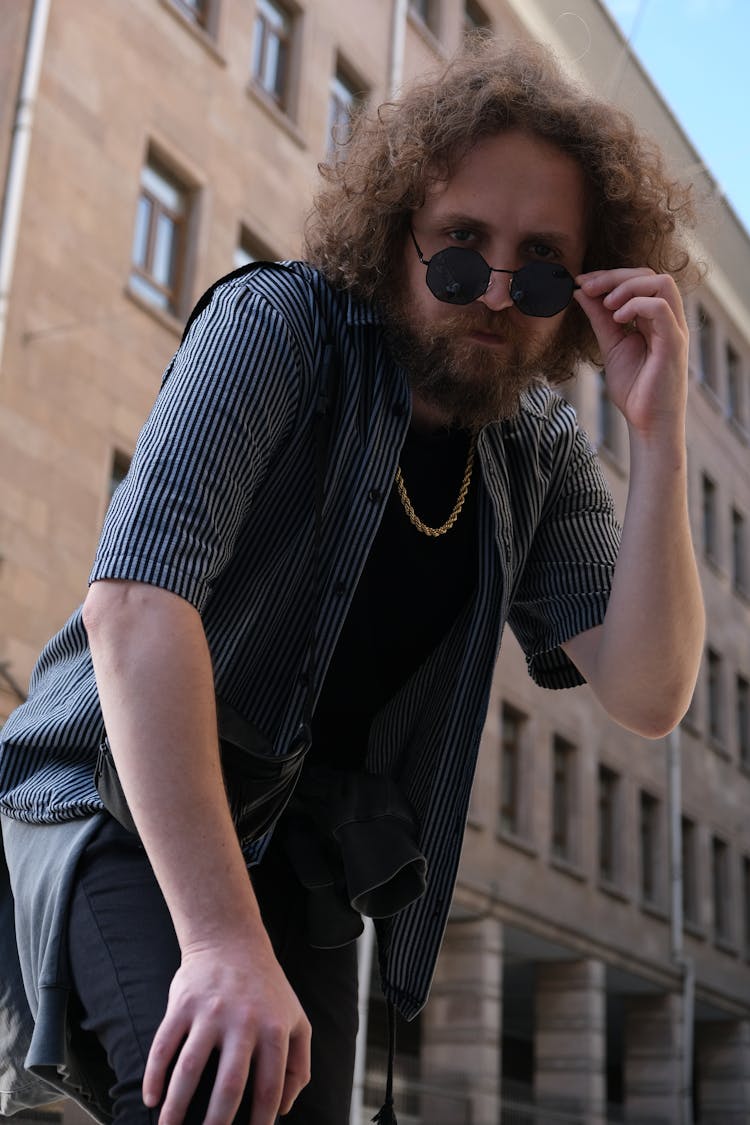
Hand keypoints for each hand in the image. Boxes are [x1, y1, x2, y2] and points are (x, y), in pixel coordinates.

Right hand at [142, 938, 311, 1124]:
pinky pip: (163, 1045)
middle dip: (216, 1123)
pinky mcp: (182, 1003)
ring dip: (175, 1107)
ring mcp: (210, 1011)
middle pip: (229, 1085)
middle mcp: (243, 1021)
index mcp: (274, 1029)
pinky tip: (150, 1098)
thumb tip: (284, 1109)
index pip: (269, 1087)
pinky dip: (154, 1074)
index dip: (260, 1122)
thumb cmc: (267, 989)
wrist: (231, 940)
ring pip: (188, 1069)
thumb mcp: (296, 1020)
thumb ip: (299, 1065)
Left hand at [574, 268, 689, 440]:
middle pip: (650, 275)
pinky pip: (661, 308)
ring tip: (606, 305)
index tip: (582, 282)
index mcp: (655, 319)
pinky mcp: (674, 343)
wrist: (647, 423)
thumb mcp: (611, 345)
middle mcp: (668, 320)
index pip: (639, 280)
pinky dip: (636, 305)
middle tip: (587, 286)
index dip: (609, 276)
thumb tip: (582, 292)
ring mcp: (674, 329)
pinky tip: (618, 319)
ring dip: (628, 287)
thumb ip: (599, 319)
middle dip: (614, 276)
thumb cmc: (635, 390)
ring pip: (662, 283)